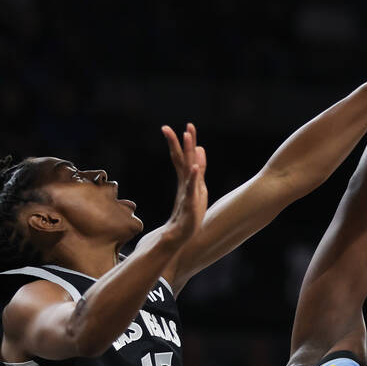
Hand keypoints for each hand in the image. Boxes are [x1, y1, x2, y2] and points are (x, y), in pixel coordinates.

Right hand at [161, 123, 207, 242]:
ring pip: (186, 170)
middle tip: (167, 128)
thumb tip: (199, 149)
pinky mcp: (189, 206)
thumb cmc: (188, 216)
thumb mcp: (197, 191)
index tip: (185, 126)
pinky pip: (191, 190)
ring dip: (186, 153)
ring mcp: (186, 194)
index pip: (182, 158)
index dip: (183, 143)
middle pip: (181, 161)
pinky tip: (195, 168)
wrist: (177, 239)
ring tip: (186, 138)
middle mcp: (185, 185)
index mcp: (186, 181)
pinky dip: (193, 178)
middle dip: (178, 143)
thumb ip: (198, 171)